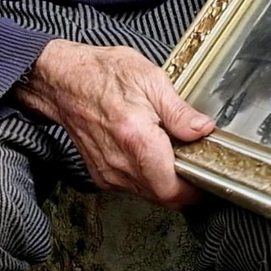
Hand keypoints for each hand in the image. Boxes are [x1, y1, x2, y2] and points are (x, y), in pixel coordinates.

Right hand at [12, 39, 214, 207]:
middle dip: (184, 185)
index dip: (195, 190)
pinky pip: (132, 186)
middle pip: (163, 196)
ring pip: (148, 194)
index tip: (207, 178)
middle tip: (194, 162)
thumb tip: (203, 130)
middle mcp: (120, 163)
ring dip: (165, 181)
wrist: (64, 80)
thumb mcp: (151, 79)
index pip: (172, 189)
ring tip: (172, 153)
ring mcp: (108, 172)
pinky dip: (147, 177)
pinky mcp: (101, 174)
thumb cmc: (102, 74)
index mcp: (137, 139)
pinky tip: (151, 154)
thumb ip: (179, 111)